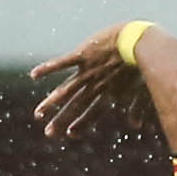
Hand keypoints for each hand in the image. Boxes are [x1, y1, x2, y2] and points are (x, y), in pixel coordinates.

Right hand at [31, 24, 152, 140]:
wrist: (140, 41)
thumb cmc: (143, 64)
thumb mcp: (141, 89)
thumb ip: (136, 108)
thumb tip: (135, 126)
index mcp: (109, 93)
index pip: (92, 113)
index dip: (82, 124)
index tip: (71, 134)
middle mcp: (95, 85)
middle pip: (75, 106)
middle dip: (61, 121)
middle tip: (48, 133)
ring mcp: (88, 71)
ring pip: (66, 91)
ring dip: (51, 104)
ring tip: (38, 114)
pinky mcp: (82, 55)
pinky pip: (62, 63)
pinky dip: (48, 69)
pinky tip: (34, 75)